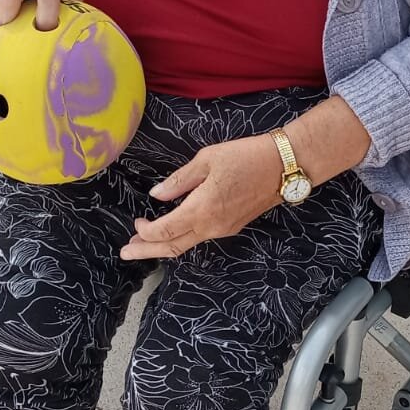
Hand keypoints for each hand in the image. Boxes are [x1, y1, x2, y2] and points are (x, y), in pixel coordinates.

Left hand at [120, 136, 284, 260]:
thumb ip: (179, 180)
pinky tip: (173, 231)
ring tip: (143, 243)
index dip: (146, 232)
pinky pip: (201, 237)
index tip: (135, 223)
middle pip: (173, 247)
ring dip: (163, 245)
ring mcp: (224, 229)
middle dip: (147, 251)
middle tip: (126, 253)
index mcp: (202, 209)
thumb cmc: (246, 156)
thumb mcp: (207, 160)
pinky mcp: (232, 226)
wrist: (284, 166)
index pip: (165, 230)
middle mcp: (212, 226)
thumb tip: (156, 195)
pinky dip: (181, 238)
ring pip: (187, 245)